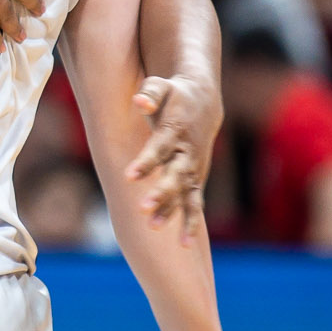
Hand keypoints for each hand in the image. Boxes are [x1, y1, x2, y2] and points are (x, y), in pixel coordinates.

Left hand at [129, 75, 220, 242]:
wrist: (202, 103)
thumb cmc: (173, 94)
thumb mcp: (161, 86)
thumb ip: (150, 93)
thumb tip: (140, 100)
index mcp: (175, 130)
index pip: (159, 148)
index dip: (146, 162)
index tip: (129, 176)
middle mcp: (187, 153)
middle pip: (175, 176)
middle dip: (161, 193)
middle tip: (143, 209)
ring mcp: (194, 168)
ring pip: (185, 194)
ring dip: (172, 212)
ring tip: (154, 228)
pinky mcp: (196, 179)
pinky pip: (194, 203)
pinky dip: (189, 221)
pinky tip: (183, 244)